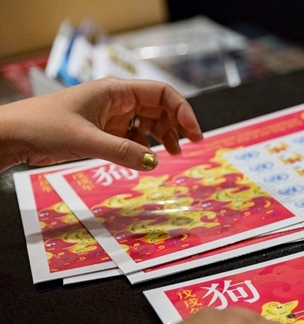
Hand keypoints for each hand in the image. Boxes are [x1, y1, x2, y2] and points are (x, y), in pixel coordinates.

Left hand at [0, 77, 203, 171]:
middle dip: (177, 124)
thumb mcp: (86, 140)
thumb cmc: (42, 126)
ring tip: (173, 154)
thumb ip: (123, 152)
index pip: (161, 93)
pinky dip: (145, 147)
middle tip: (192, 145)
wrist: (12, 136)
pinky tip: (148, 159)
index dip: (182, 110)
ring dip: (163, 136)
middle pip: (159, 107)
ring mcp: (110, 116)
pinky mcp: (102, 132)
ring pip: (148, 122)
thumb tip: (154, 162)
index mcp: (115, 91)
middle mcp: (116, 101)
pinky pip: (133, 137)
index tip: (194, 132)